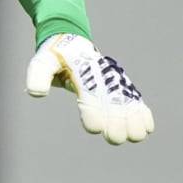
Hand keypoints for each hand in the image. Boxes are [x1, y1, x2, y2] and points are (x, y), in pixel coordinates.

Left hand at [26, 33, 153, 144]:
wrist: (72, 43)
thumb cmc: (55, 55)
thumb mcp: (42, 61)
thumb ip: (38, 75)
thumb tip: (36, 93)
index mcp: (83, 69)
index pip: (90, 93)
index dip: (94, 113)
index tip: (95, 129)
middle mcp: (102, 75)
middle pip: (114, 100)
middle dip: (117, 121)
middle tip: (113, 138)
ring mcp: (112, 79)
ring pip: (128, 100)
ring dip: (133, 119)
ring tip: (134, 136)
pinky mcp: (119, 84)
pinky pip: (133, 97)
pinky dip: (140, 110)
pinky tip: (145, 128)